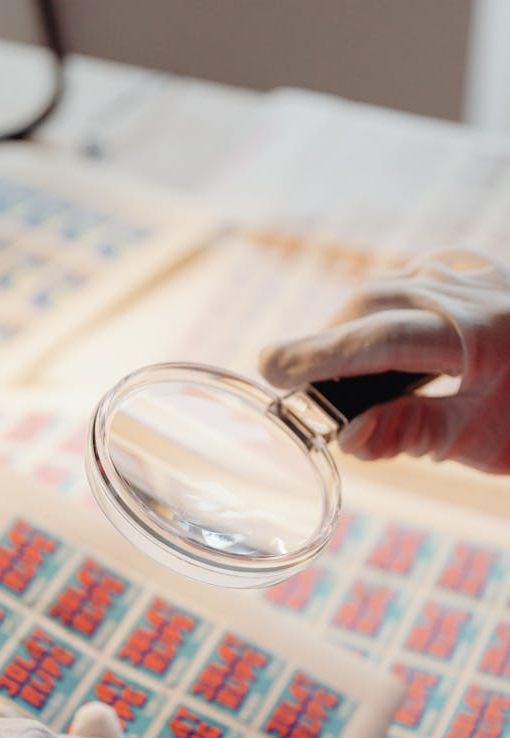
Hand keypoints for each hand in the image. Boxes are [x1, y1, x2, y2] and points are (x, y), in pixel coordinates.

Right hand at [259, 250, 509, 472]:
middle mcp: (476, 292)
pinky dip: (383, 306)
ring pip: (392, 284)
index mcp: (479, 334)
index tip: (272, 371)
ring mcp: (481, 276)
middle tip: (288, 377)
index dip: (319, 356)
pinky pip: (418, 276)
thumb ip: (413, 434)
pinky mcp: (483, 275)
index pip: (378, 339)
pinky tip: (377, 334)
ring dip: (351, 324)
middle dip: (325, 339)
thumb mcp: (484, 443)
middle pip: (375, 300)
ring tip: (329, 368)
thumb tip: (346, 437)